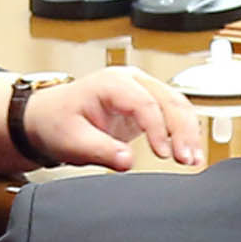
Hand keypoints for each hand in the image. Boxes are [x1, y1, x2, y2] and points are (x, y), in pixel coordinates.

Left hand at [12, 66, 206, 173]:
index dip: (158, 129)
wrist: (48, 119)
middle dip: (182, 130)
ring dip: (188, 132)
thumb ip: (100, 150)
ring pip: (178, 105)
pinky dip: (184, 133)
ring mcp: (141, 91)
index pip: (145, 102)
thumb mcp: (72, 140)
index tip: (163, 154)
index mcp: (112, 82)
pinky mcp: (147, 105)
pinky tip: (189, 152)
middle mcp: (131, 81)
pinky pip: (173, 114)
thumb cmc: (56, 122)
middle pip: (169, 100)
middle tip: (186, 159)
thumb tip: (127, 160)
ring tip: (192, 159)